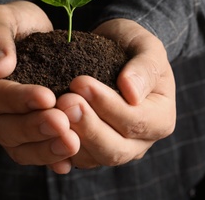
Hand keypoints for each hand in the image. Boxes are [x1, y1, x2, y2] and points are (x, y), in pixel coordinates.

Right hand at [0, 1, 79, 173]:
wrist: (23, 38)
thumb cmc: (12, 24)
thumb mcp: (0, 17)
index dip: (17, 99)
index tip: (47, 96)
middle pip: (2, 126)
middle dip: (34, 127)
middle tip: (63, 124)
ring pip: (16, 146)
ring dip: (44, 148)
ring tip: (72, 144)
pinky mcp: (16, 136)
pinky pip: (29, 152)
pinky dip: (47, 158)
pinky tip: (67, 163)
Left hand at [53, 18, 175, 169]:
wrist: (114, 52)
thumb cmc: (131, 47)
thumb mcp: (145, 46)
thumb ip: (144, 67)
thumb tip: (131, 93)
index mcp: (160, 118)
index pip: (135, 121)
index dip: (107, 106)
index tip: (80, 82)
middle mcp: (140, 141)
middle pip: (114, 149)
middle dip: (87, 126)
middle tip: (64, 101)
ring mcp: (115, 148)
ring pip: (92, 158)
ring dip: (70, 138)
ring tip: (52, 112)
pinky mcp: (92, 150)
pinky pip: (75, 157)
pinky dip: (59, 146)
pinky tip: (44, 128)